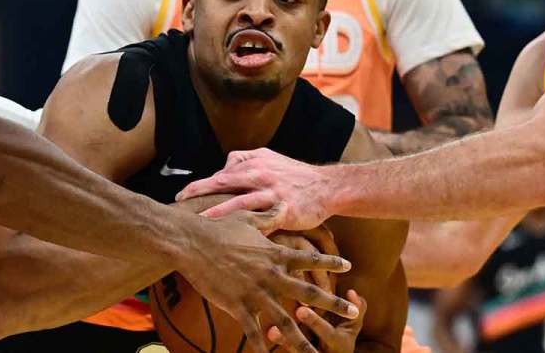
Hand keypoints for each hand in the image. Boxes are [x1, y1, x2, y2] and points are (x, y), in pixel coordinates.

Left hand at [176, 148, 334, 230]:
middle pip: (222, 182)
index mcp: (254, 163)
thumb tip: (223, 170)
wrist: (328, 187)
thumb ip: (245, 161)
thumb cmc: (294, 175)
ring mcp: (271, 192)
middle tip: (179, 203)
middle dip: (198, 192)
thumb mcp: (269, 158)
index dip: (200, 186)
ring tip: (199, 222)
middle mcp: (260, 175)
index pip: (220, 173)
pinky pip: (261, 221)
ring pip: (239, 202)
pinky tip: (233, 240)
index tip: (181, 197)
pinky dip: (246, 229)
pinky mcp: (284, 210)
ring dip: (217, 212)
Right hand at [177, 216, 358, 352]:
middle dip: (332, 303)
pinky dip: (262, 347)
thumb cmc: (217, 227)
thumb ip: (268, 216)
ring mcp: (255, 291)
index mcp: (274, 253)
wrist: (191, 242)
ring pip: (286, 320)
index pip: (309, 258)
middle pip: (308, 292)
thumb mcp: (247, 218)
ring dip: (304, 338)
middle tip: (353, 312)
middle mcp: (270, 274)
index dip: (329, 262)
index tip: (348, 266)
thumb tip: (281, 205)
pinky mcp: (237, 305)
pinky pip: (253, 331)